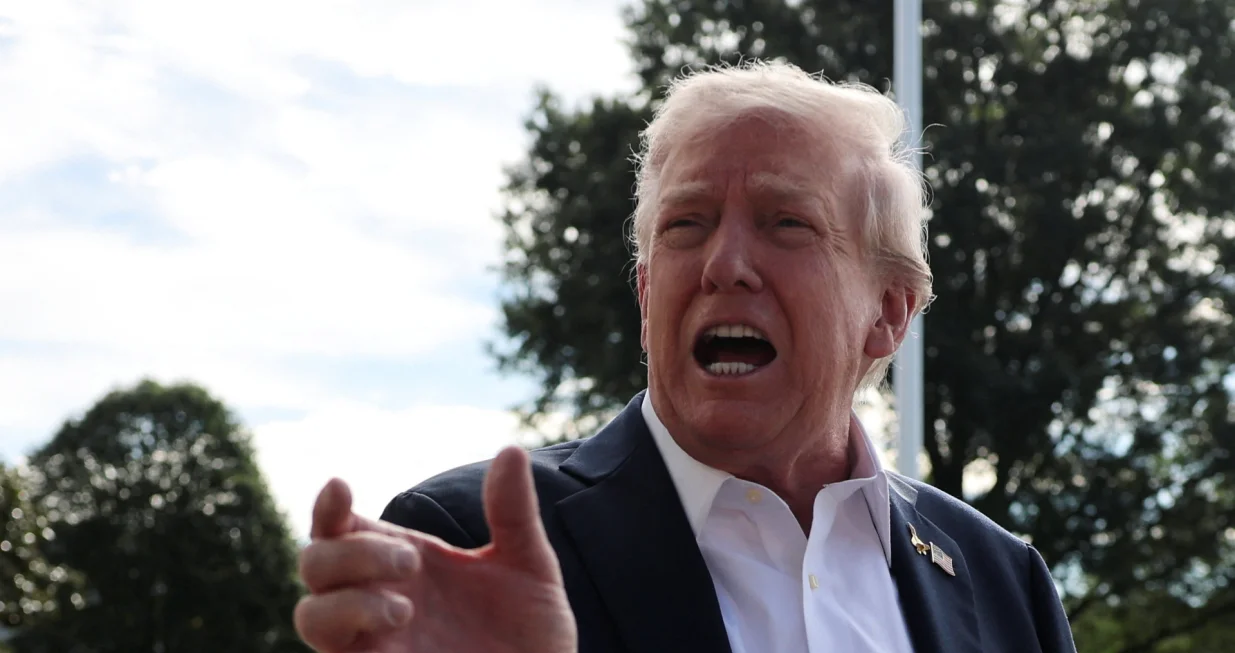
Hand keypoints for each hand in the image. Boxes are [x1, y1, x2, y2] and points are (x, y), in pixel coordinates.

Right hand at [294, 446, 576, 652]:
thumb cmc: (530, 630)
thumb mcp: (529, 564)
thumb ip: (514, 512)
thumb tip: (511, 450)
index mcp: (404, 562)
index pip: (341, 528)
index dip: (328, 507)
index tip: (341, 487)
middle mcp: (378, 599)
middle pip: (316, 564)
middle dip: (353, 554)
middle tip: (412, 562)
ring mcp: (375, 644)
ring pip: (311, 616)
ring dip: (345, 604)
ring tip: (404, 610)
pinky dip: (355, 642)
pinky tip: (401, 639)